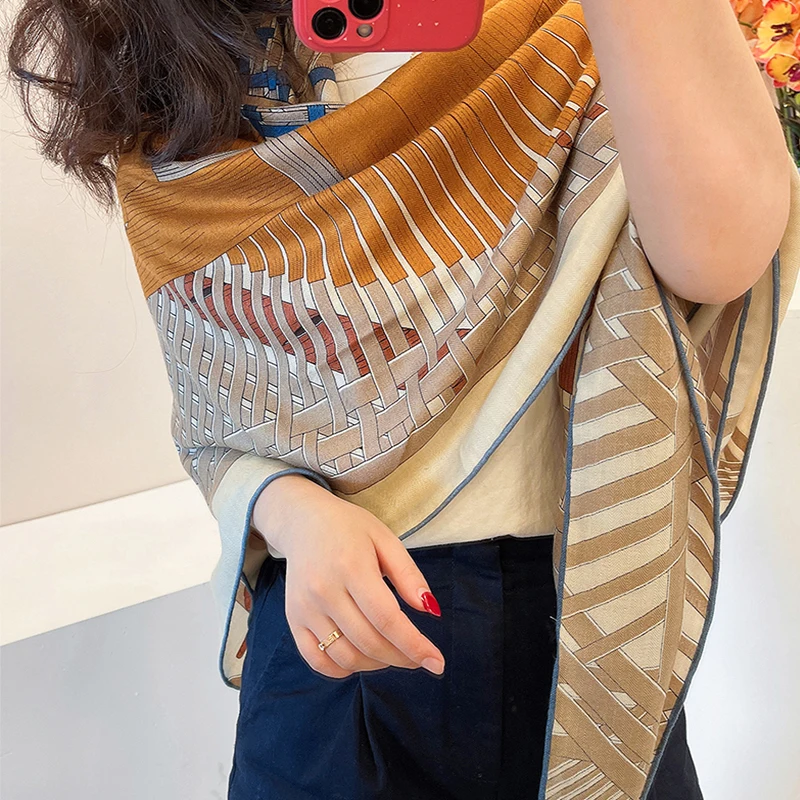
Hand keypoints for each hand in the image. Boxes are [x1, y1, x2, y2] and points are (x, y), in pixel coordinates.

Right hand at [252, 474, 445, 678]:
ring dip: (376, 665)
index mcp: (351, 567)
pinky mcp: (293, 619)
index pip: (386, 619)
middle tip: (418, 658)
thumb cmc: (349, 528)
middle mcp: (324, 591)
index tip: (437, 662)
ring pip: (345, 656)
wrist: (302, 521)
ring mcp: (305, 608)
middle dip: (401, 657)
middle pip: (368, 641)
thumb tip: (431, 610)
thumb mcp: (385, 539)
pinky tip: (361, 658)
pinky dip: (343, 670)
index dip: (414, 645)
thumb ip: (408, 575)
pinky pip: (317, 660)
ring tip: (392, 653)